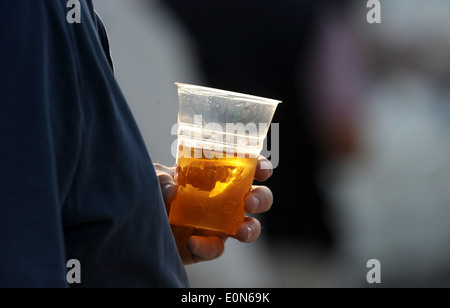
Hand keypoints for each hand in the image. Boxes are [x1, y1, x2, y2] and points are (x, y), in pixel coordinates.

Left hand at [154, 157, 272, 264]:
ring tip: (241, 232)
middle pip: (256, 196)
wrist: (138, 226)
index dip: (259, 167)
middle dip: (261, 198)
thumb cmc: (149, 193)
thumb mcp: (151, 178)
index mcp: (215, 175)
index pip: (244, 167)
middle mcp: (222, 199)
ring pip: (248, 226)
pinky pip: (216, 248)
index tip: (262, 170)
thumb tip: (172, 189)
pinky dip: (208, 247)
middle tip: (250, 202)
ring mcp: (217, 224)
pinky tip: (192, 242)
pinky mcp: (206, 246)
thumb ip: (160, 178)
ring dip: (251, 229)